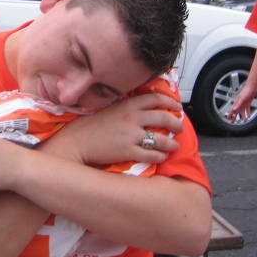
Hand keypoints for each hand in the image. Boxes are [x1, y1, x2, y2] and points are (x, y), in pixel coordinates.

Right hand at [41, 93, 181, 165]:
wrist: (76, 142)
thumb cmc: (88, 127)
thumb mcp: (108, 109)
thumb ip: (125, 108)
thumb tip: (140, 109)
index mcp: (127, 105)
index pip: (155, 99)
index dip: (170, 102)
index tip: (177, 107)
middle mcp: (132, 118)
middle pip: (163, 118)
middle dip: (176, 123)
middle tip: (180, 127)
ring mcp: (131, 136)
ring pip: (161, 139)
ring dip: (171, 143)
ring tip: (174, 146)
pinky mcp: (128, 152)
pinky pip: (151, 155)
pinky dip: (160, 156)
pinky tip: (161, 157)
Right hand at [228, 85, 255, 121]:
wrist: (252, 88)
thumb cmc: (246, 92)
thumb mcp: (242, 99)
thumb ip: (238, 104)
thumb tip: (234, 109)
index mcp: (237, 103)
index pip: (232, 110)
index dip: (230, 114)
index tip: (228, 118)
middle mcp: (239, 104)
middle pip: (236, 112)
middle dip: (234, 117)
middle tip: (232, 122)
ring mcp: (244, 104)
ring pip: (242, 112)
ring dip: (243, 116)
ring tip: (245, 120)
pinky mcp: (248, 103)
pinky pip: (247, 110)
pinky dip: (248, 113)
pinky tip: (249, 116)